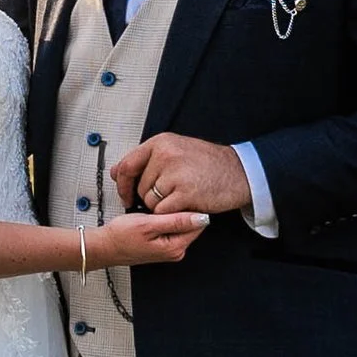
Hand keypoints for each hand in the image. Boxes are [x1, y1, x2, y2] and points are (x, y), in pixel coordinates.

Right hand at [85, 207, 207, 270]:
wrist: (104, 246)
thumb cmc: (120, 237)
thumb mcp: (148, 224)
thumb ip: (176, 221)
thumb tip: (202, 218)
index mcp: (175, 248)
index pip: (198, 223)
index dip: (190, 206)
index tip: (178, 196)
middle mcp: (175, 251)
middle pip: (190, 224)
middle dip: (180, 209)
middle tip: (163, 200)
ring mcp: (169, 249)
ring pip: (180, 224)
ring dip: (171, 213)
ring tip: (156, 208)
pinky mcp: (163, 245)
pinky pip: (171, 228)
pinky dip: (165, 218)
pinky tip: (154, 214)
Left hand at [109, 132, 252, 216]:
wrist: (240, 173)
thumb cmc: (209, 164)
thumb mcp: (176, 150)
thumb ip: (147, 160)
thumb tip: (116, 172)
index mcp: (161, 142)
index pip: (127, 165)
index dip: (123, 185)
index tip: (125, 195)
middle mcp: (165, 154)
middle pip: (140, 187)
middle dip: (151, 196)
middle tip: (173, 193)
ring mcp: (175, 173)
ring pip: (150, 201)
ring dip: (163, 206)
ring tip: (182, 196)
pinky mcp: (185, 193)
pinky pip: (163, 211)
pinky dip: (172, 213)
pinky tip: (186, 204)